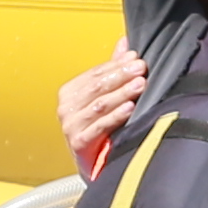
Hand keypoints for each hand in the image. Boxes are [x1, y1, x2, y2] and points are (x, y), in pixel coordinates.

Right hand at [53, 45, 146, 175]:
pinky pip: (100, 125)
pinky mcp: (79, 142)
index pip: (95, 73)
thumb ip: (112, 69)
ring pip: (100, 104)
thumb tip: (125, 43)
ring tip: (139, 84)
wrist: (93, 164)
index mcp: (70, 92)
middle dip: (121, 76)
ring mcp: (71, 125)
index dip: (117, 64)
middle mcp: (67, 107)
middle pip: (97, 86)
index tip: (136, 58)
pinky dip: (116, 116)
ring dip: (122, 93)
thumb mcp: (104, 97)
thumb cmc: (98, 128)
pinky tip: (130, 107)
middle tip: (140, 68)